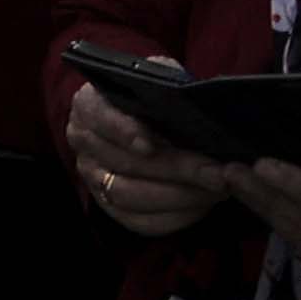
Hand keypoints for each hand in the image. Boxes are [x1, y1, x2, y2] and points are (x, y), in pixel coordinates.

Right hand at [63, 76, 230, 238]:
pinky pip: (140, 221)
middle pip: (124, 162)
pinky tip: (202, 205)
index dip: (123, 131)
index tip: (150, 144)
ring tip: (216, 190)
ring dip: (179, 196)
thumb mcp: (159, 78)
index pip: (99, 117)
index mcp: (89, 105)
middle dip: (175, 170)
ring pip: (129, 196)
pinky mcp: (111, 206)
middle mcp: (83, 142)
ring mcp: (94, 177)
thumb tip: (197, 102)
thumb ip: (169, 83)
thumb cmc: (155, 98)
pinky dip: (175, 216)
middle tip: (216, 174)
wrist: (149, 123)